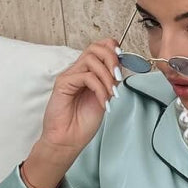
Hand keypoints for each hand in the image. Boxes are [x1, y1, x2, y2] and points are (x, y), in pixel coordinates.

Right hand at [37, 36, 122, 161]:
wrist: (68, 140)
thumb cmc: (83, 123)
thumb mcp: (104, 98)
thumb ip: (110, 82)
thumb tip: (122, 69)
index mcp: (87, 72)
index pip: (99, 47)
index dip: (112, 48)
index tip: (124, 60)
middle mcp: (77, 71)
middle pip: (95, 47)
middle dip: (112, 59)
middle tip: (118, 76)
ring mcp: (69, 76)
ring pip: (91, 59)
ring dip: (107, 75)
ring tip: (111, 93)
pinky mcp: (63, 84)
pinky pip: (86, 77)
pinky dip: (100, 88)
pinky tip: (103, 102)